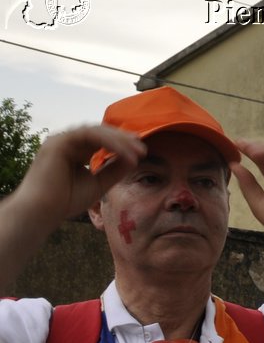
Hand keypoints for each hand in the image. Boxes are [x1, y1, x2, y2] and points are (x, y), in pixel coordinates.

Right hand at [9, 125, 144, 222]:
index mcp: (74, 151)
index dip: (121, 143)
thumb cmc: (66, 201)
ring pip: (95, 132)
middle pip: (99, 133)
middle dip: (123, 139)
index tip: (141, 152)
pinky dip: (109, 143)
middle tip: (142, 148)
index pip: (100, 141)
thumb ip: (115, 170)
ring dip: (119, 140)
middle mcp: (67, 143)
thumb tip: (135, 158)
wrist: (42, 211)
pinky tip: (124, 153)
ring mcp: (61, 140)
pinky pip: (88, 135)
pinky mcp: (58, 142)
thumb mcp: (99, 183)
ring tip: (137, 151)